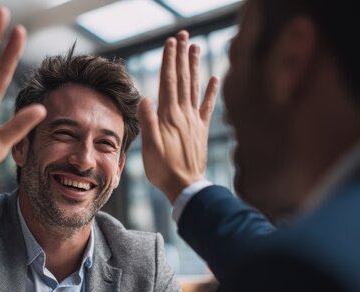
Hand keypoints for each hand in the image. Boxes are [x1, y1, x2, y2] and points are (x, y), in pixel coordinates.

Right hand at [138, 31, 218, 202]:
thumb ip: (148, 123)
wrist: (186, 187)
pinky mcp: (201, 129)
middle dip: (182, 56)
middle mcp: (183, 114)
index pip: (168, 82)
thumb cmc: (164, 170)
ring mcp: (194, 121)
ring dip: (194, 66)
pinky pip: (207, 106)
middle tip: (182, 36)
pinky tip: (214, 77)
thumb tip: (145, 99)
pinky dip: (211, 91)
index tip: (170, 43)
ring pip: (194, 87)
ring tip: (194, 47)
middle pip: (183, 79)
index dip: (169, 61)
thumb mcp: (150, 148)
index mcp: (169, 117)